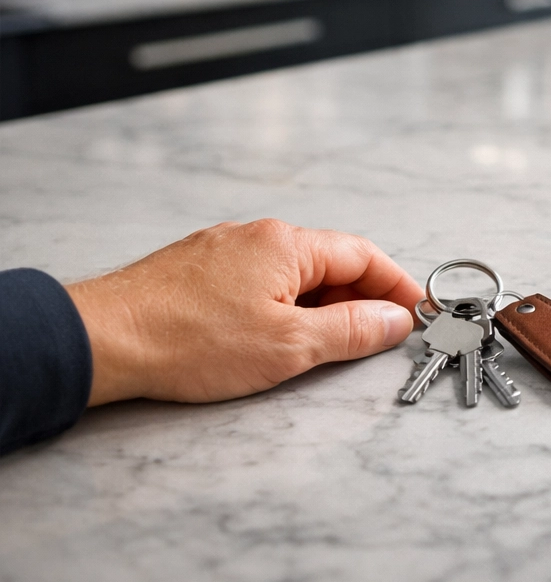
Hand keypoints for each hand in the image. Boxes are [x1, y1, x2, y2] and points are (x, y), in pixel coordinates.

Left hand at [64, 219, 422, 405]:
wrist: (101, 340)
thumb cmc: (187, 341)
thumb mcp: (289, 345)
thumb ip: (351, 330)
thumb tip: (394, 320)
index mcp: (287, 244)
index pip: (363, 255)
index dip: (396, 285)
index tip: (416, 311)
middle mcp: (257, 236)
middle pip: (329, 262)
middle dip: (360, 298)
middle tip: (378, 336)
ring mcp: (223, 251)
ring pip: (291, 274)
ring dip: (320, 304)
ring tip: (326, 344)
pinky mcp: (195, 272)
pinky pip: (257, 282)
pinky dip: (282, 306)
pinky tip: (272, 337)